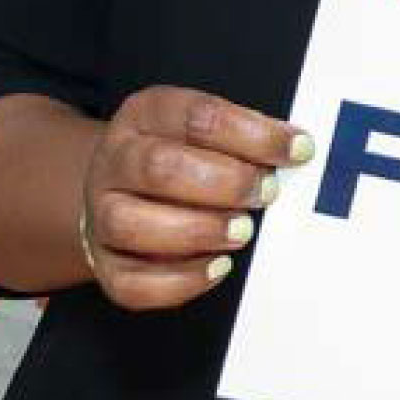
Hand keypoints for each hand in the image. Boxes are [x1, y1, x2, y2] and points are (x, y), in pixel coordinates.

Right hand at [76, 88, 308, 311]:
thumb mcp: (205, 128)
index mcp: (146, 116)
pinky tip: (218, 266)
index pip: (197, 117)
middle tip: (266, 194)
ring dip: (200, 230)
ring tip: (242, 230)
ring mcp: (102, 214)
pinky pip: (134, 283)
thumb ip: (246, 135)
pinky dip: (182, 280)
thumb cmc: (179, 157)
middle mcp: (116, 163)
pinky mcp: (108, 265)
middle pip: (159, 168)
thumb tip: (295, 148)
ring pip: (131, 224)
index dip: (253, 135)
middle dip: (226, 184)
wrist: (118, 188)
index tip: (297, 150)